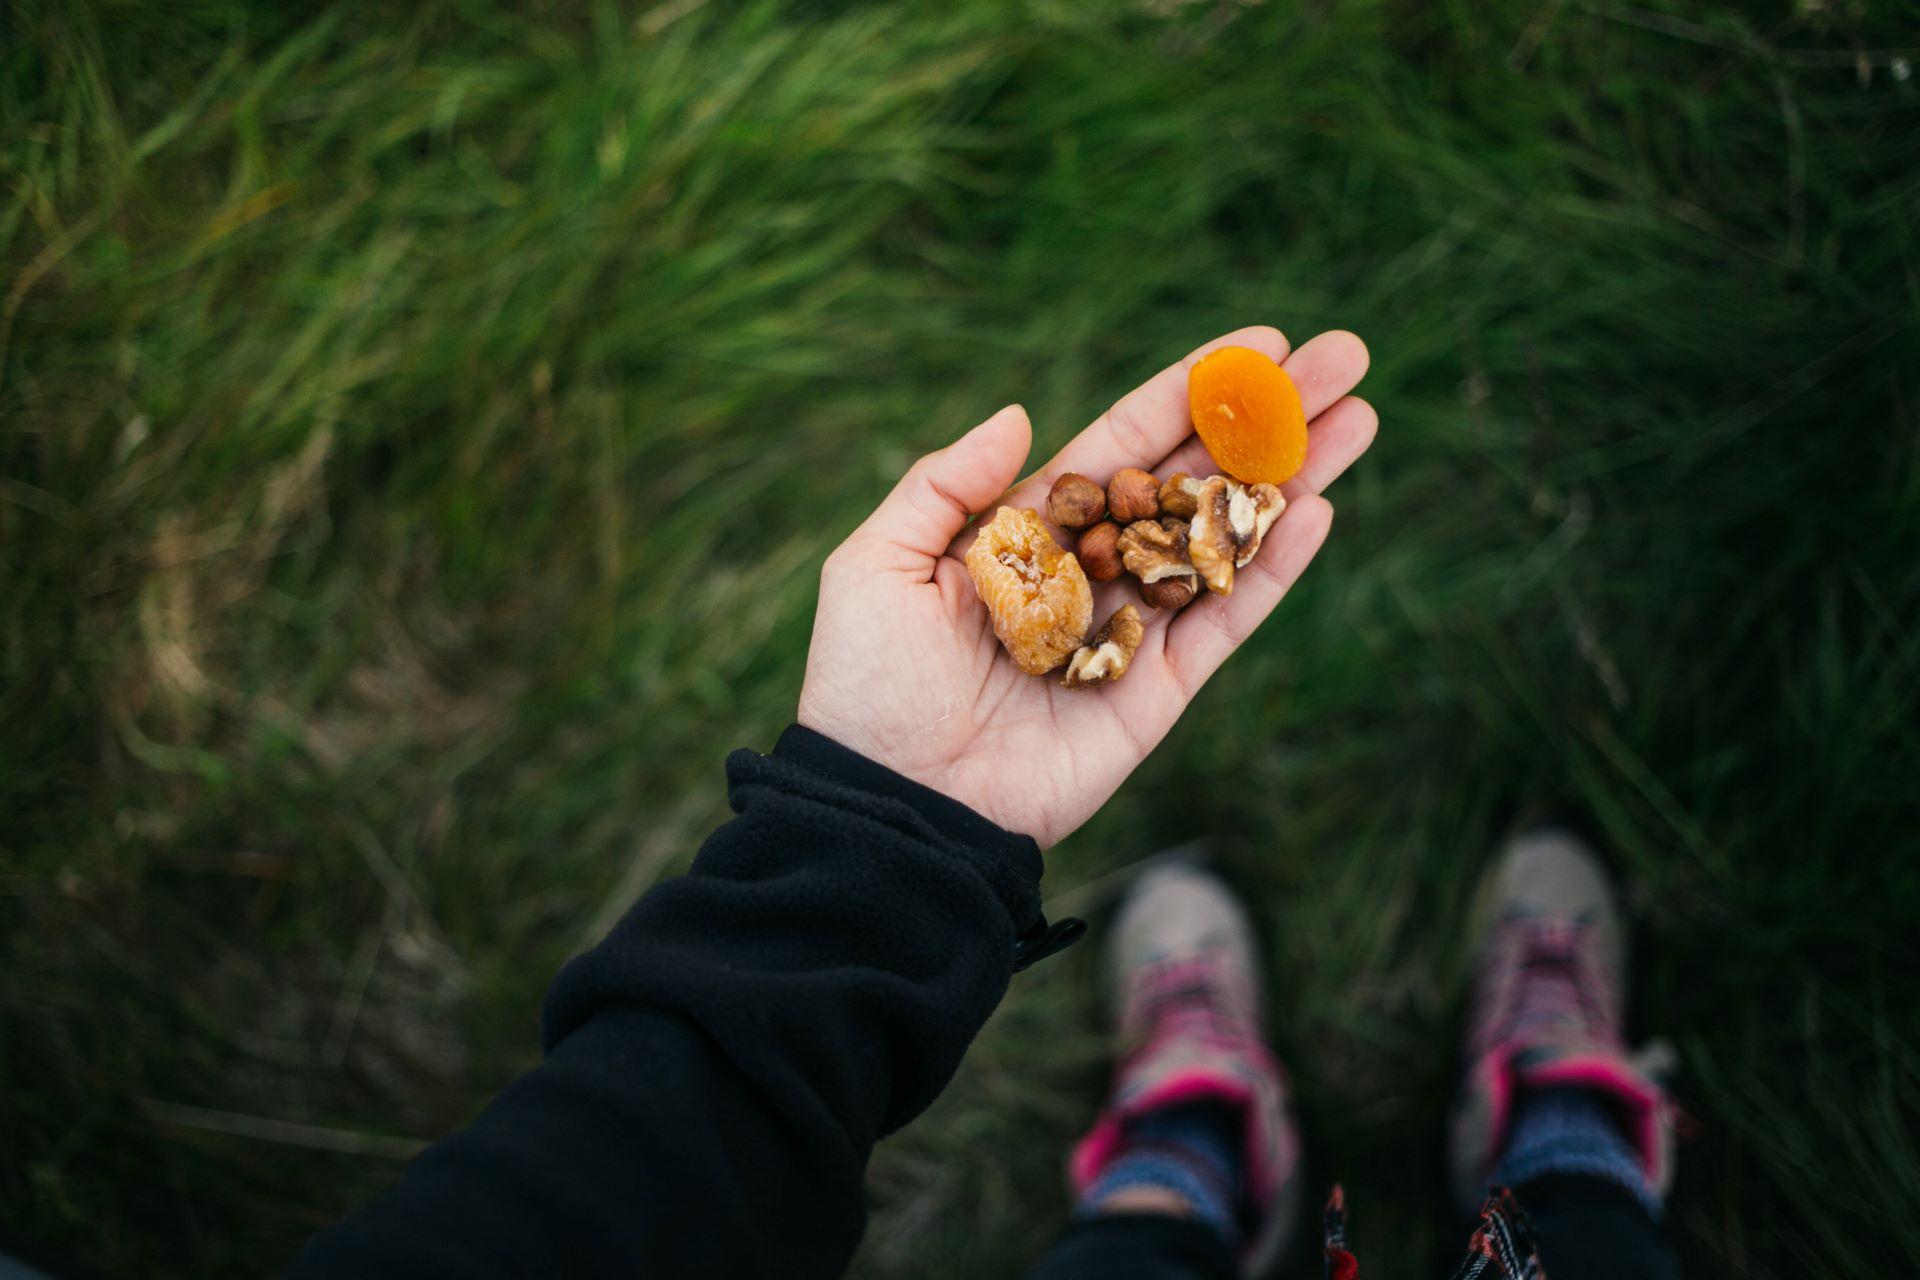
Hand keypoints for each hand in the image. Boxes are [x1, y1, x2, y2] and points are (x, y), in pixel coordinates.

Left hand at [797, 327, 1373, 847]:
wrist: (893, 802)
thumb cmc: (868, 684)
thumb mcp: (878, 562)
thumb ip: (946, 484)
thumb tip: (1021, 414)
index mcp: (1030, 531)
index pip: (1127, 443)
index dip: (1192, 394)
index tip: (1259, 346)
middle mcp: (1091, 572)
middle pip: (1195, 480)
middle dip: (1269, 422)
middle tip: (1343, 360)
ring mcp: (1130, 631)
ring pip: (1225, 541)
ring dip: (1293, 481)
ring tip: (1358, 418)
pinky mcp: (1156, 693)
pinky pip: (1224, 623)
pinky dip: (1272, 570)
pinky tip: (1319, 511)